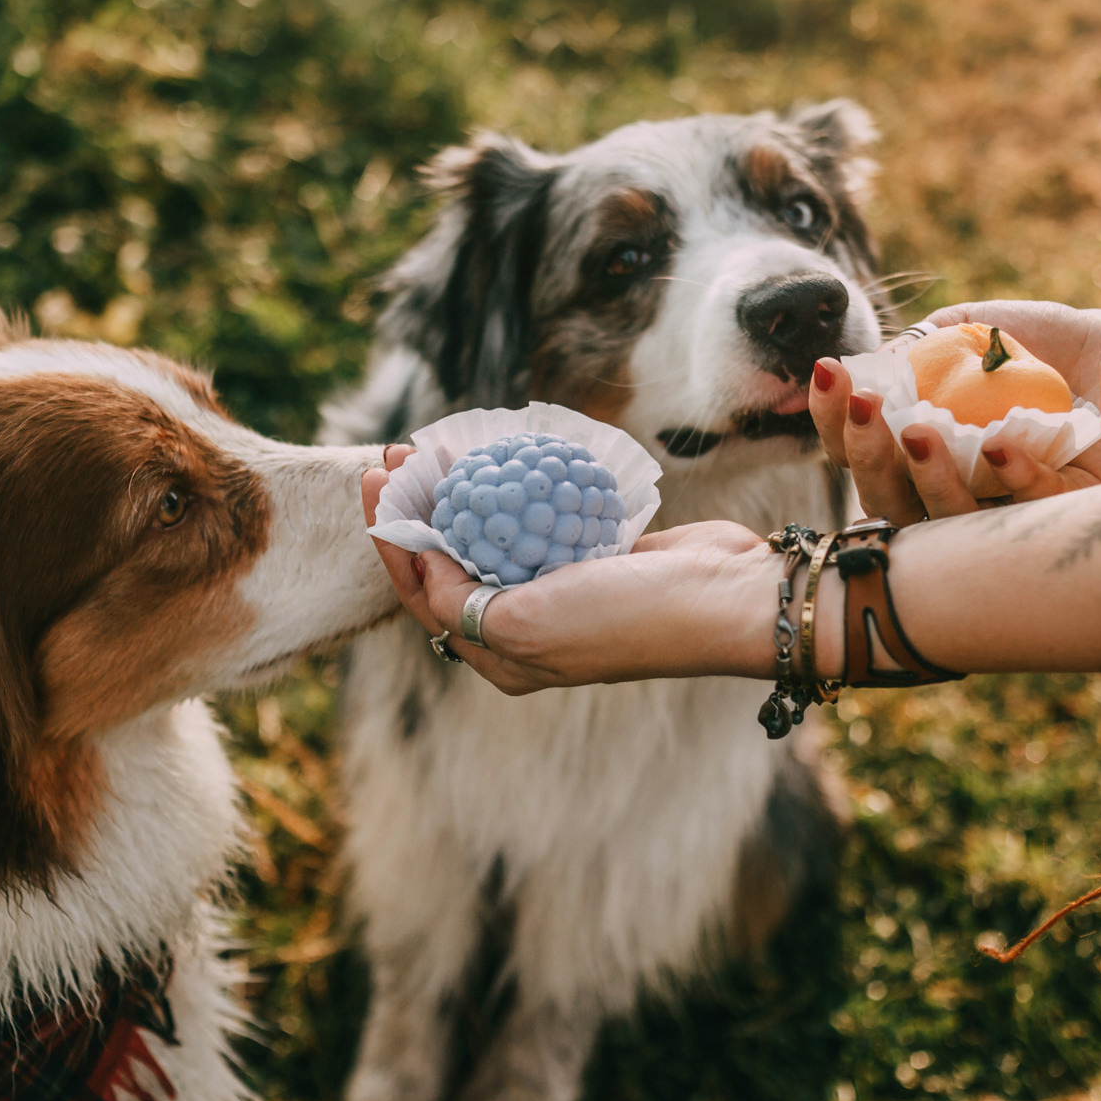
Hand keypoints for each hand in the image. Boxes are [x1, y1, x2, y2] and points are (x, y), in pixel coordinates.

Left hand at [363, 446, 781, 693]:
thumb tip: (423, 560)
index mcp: (500, 655)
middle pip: (452, 559)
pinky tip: (499, 453)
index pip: (422, 592)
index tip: (377, 480)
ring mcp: (561, 587)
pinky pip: (540, 515)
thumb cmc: (623, 619)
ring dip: (464, 490)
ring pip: (493, 532)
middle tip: (398, 453)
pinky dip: (516, 486)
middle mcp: (524, 625)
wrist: (724, 601)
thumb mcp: (524, 624)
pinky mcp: (594, 552)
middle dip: (420, 506)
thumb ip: (458, 599)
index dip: (392, 536)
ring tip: (437, 446)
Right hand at [810, 300, 1100, 523]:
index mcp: (923, 452)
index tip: (828, 374)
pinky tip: (999, 444)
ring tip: (916, 431)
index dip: (832, 422)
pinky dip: (1010, 479)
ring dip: (926, 479)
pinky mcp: (1067, 516)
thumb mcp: (972, 328)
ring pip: (949, 524)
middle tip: (863, 409)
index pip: (860, 454)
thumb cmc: (1047, 341)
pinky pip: (1030, 515)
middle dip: (864, 456)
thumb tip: (866, 369)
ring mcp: (1006, 512)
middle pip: (887, 501)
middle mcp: (955, 492)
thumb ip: (919, 345)